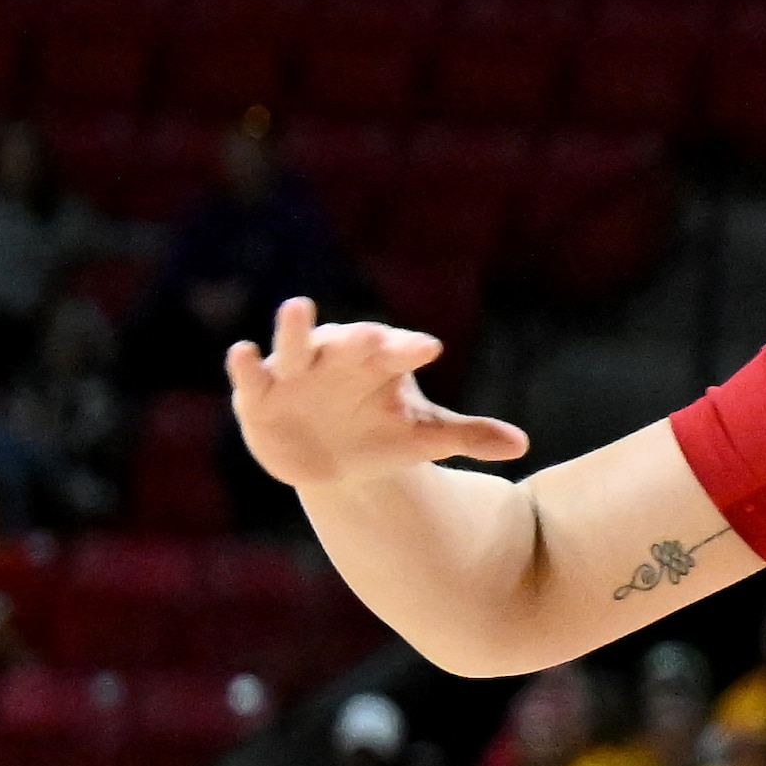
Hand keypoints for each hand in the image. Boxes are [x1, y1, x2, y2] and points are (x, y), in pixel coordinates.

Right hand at [226, 296, 527, 492]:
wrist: (330, 458)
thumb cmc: (381, 435)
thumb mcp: (423, 438)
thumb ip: (468, 437)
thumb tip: (521, 445)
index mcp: (381, 363)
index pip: (400, 351)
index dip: (411, 348)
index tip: (430, 349)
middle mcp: (339, 359)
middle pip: (350, 343)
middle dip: (359, 338)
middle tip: (372, 335)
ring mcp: (296, 373)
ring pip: (295, 345)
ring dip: (295, 329)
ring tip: (299, 306)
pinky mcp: (259, 393)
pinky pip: (250, 374)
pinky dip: (245, 364)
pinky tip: (243, 351)